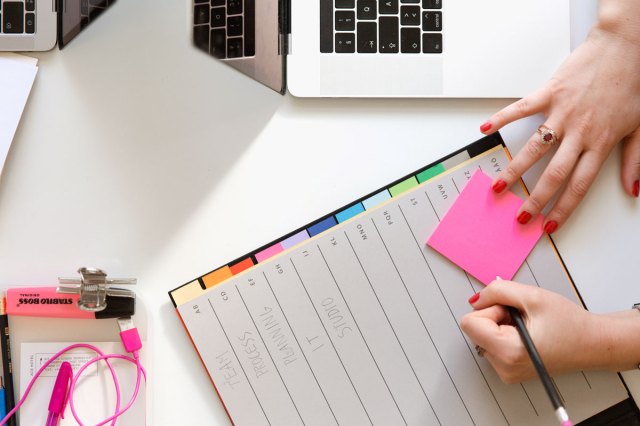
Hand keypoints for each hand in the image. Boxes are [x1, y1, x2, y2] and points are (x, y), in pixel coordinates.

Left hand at [460, 280, 602, 382]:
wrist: (594, 344)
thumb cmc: (570, 323)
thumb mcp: (532, 296)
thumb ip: (497, 291)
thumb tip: (475, 299)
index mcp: (508, 352)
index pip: (469, 323)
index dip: (489, 309)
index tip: (512, 310)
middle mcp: (504, 367)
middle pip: (475, 329)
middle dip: (495, 316)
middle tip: (523, 318)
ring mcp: (505, 372)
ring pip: (483, 335)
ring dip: (501, 325)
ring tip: (529, 327)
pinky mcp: (508, 370)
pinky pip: (492, 343)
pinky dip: (505, 334)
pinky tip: (527, 335)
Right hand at [480, 19, 639, 232]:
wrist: (626, 46)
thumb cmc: (633, 83)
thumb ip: (634, 160)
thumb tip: (632, 189)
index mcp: (601, 142)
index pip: (579, 185)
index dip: (563, 209)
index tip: (549, 225)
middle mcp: (579, 131)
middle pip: (553, 174)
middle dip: (534, 200)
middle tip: (519, 216)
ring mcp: (562, 112)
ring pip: (534, 149)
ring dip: (514, 170)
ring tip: (499, 186)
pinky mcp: (550, 92)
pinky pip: (521, 109)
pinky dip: (501, 118)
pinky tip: (486, 129)